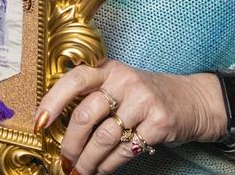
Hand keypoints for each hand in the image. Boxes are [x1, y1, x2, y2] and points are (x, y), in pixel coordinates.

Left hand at [38, 60, 225, 174]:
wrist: (194, 100)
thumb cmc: (146, 96)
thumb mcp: (121, 85)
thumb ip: (94, 96)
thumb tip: (57, 126)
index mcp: (109, 69)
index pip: (75, 80)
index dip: (53, 101)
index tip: (39, 122)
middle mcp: (125, 81)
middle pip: (85, 114)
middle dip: (70, 143)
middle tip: (64, 160)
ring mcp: (143, 100)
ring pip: (104, 137)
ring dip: (88, 160)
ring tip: (80, 170)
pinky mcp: (159, 122)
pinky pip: (125, 150)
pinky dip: (109, 165)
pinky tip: (102, 170)